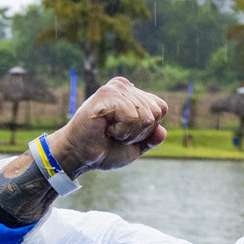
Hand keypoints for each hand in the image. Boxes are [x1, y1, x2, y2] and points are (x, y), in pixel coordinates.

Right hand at [44, 77, 167, 174]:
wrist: (80, 157)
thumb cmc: (104, 150)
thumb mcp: (134, 146)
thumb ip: (150, 138)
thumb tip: (163, 132)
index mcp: (132, 94)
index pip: (160, 108)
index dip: (147, 129)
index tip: (125, 133)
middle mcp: (125, 86)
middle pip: (156, 113)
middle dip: (139, 132)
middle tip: (116, 134)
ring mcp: (116, 88)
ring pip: (146, 117)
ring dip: (129, 133)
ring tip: (109, 132)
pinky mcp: (107, 94)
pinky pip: (132, 116)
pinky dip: (122, 131)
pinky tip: (106, 129)